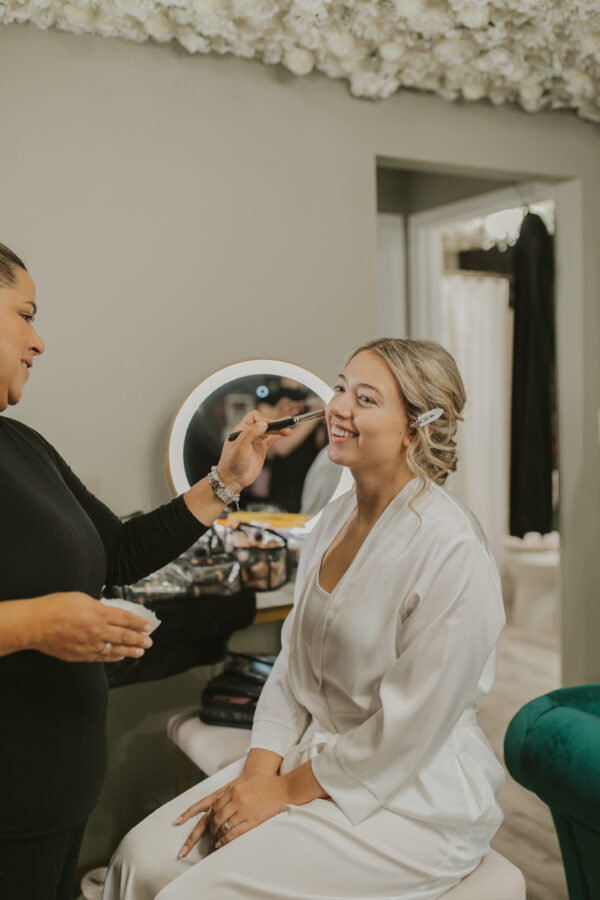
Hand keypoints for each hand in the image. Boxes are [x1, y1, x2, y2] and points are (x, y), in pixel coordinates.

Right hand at [29, 592, 152, 661]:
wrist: (35, 624)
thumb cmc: (55, 607)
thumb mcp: (81, 598)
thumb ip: (97, 606)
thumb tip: (107, 611)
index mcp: (99, 613)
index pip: (125, 618)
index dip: (138, 622)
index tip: (147, 625)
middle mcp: (97, 630)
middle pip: (124, 635)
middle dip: (139, 638)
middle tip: (149, 641)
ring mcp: (89, 644)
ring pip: (115, 648)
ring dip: (130, 650)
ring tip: (141, 651)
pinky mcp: (80, 655)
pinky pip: (101, 657)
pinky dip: (113, 656)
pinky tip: (120, 655)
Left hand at [174, 773, 288, 856]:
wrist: (282, 788)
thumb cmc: (262, 784)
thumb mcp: (243, 782)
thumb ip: (229, 790)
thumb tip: (216, 802)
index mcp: (232, 790)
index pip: (212, 805)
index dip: (201, 816)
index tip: (190, 824)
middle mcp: (235, 800)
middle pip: (214, 818)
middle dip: (204, 831)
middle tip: (198, 841)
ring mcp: (243, 811)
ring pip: (222, 827)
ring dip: (214, 837)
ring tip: (210, 844)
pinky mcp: (252, 821)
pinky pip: (234, 833)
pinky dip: (225, 841)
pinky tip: (220, 845)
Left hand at [216, 410, 290, 491]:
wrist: (233, 480)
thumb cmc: (231, 463)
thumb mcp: (240, 446)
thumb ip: (251, 433)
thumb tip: (264, 423)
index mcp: (241, 429)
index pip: (254, 417)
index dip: (262, 419)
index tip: (267, 426)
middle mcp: (249, 434)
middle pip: (264, 424)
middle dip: (275, 424)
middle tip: (286, 425)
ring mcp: (255, 442)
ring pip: (269, 432)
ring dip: (279, 430)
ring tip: (288, 431)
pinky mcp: (261, 450)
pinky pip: (271, 440)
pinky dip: (278, 437)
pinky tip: (285, 434)